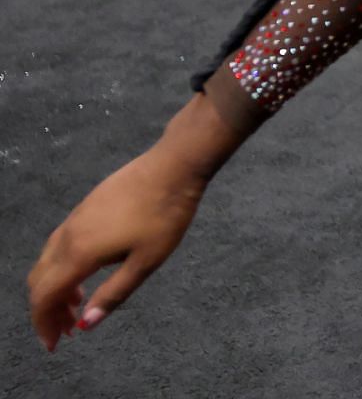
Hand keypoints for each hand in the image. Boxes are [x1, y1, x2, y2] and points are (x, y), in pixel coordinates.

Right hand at [27, 147, 210, 350]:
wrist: (173, 166)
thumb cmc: (165, 215)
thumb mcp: (147, 261)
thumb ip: (114, 293)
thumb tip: (85, 325)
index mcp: (80, 253)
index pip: (44, 297)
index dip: (43, 325)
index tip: (54, 346)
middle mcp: (68, 236)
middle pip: (39, 282)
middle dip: (46, 311)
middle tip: (66, 331)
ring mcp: (74, 219)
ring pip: (47, 262)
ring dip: (54, 289)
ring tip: (77, 307)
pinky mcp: (84, 208)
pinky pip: (58, 246)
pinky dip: (61, 269)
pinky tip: (86, 274)